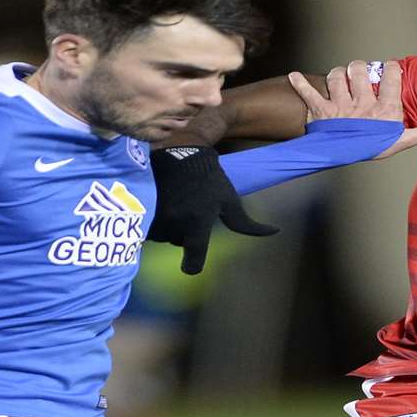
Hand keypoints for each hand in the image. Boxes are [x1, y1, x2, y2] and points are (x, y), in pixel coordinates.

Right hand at [150, 146, 277, 274]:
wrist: (178, 151)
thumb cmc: (209, 179)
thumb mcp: (230, 201)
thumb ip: (247, 224)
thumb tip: (276, 232)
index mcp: (197, 224)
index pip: (193, 261)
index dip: (193, 265)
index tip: (192, 264)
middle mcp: (175, 224)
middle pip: (180, 244)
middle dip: (185, 232)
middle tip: (190, 208)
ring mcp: (155, 217)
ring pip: (164, 236)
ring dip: (171, 225)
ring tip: (177, 201)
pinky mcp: (140, 209)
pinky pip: (150, 227)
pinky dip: (156, 219)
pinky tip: (164, 202)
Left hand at [287, 60, 416, 159]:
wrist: (351, 164)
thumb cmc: (377, 149)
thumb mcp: (405, 141)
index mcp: (384, 108)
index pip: (392, 74)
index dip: (392, 68)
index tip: (391, 70)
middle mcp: (362, 104)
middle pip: (359, 69)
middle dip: (359, 69)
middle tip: (360, 77)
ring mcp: (340, 107)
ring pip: (336, 75)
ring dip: (337, 76)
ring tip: (340, 83)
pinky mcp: (321, 111)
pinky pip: (309, 93)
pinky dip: (300, 84)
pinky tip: (295, 77)